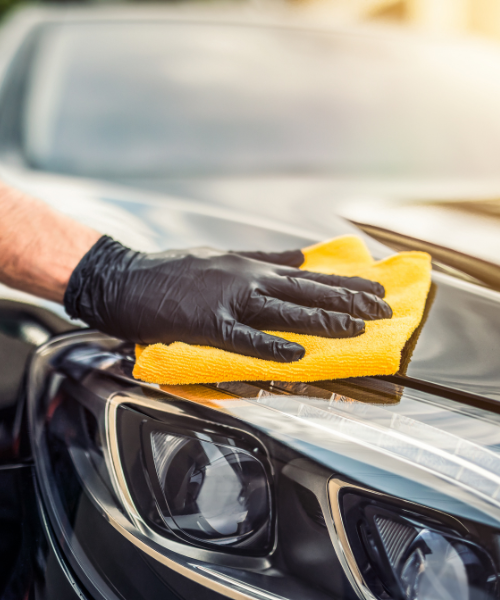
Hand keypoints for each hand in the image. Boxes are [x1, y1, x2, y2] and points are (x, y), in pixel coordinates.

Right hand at [64, 237, 391, 361]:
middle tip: (384, 311)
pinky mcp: (208, 325)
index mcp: (253, 267)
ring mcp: (230, 302)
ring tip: (357, 329)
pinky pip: (244, 338)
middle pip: (307, 292)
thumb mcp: (225, 255)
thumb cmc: (176, 269)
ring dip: (323, 320)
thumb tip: (300, 256)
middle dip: (349, 301)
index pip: (311, 275)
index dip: (346, 283)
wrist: (129, 279)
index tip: (377, 288)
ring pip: (285, 311)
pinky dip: (271, 346)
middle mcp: (249, 280)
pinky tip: (296, 354)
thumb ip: (265, 257)